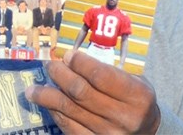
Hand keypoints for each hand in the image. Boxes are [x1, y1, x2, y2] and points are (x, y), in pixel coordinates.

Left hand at [25, 50, 159, 133]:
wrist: (148, 133)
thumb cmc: (136, 100)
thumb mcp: (135, 81)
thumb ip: (108, 71)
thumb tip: (70, 60)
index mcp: (137, 96)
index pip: (100, 76)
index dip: (79, 63)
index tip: (67, 55)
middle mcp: (124, 117)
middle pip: (81, 92)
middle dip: (60, 75)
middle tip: (50, 66)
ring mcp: (109, 134)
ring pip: (70, 110)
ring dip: (48, 96)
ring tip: (33, 89)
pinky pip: (69, 127)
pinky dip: (55, 113)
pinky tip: (46, 104)